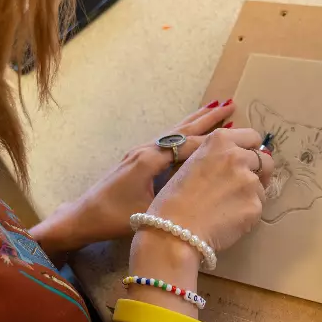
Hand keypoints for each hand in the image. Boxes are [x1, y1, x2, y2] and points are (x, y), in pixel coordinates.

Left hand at [30, 99, 236, 253]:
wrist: (82, 216)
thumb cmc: (113, 217)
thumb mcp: (148, 211)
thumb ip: (175, 197)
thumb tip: (205, 189)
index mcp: (150, 159)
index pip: (189, 145)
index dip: (215, 141)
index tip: (238, 134)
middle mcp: (146, 150)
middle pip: (183, 129)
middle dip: (208, 118)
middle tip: (231, 104)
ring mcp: (141, 152)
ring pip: (175, 132)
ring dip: (196, 121)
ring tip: (217, 109)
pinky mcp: (138, 158)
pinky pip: (168, 140)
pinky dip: (185, 132)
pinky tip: (191, 132)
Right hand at [126, 127, 274, 306]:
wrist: (173, 230)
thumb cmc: (172, 198)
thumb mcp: (191, 163)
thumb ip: (215, 157)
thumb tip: (237, 159)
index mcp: (219, 141)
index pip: (252, 136)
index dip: (250, 149)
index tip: (246, 160)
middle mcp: (238, 156)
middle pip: (265, 160)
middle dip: (259, 171)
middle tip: (243, 186)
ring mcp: (249, 181)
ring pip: (261, 187)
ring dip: (250, 195)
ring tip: (226, 208)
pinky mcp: (255, 206)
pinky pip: (257, 208)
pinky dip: (246, 214)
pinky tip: (227, 221)